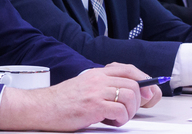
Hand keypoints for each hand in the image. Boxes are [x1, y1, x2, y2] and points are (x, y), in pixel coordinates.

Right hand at [0, 63, 160, 131]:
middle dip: (138, 102)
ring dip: (129, 112)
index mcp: (96, 73)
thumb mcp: (84, 87)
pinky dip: (120, 120)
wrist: (41, 108)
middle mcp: (97, 79)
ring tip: (116, 118)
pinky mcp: (93, 106)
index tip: (150, 92)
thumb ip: (103, 86)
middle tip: (127, 112)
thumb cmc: (61, 101)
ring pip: (130, 97)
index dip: (144, 80)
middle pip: (134, 84)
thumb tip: (128, 91)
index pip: (128, 69)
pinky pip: (120, 112)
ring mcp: (96, 92)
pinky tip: (108, 122)